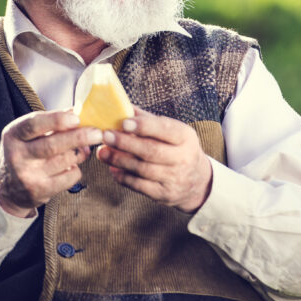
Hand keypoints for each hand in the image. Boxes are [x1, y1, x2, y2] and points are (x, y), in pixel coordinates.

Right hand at [0, 110, 101, 216]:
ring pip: (65, 160)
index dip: (57, 120)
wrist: (6, 188)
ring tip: (83, 149)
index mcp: (13, 134)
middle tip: (97, 133)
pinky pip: (69, 177)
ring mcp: (27, 175)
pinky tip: (71, 166)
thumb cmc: (24, 152)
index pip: (34, 124)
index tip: (76, 118)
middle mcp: (17, 155)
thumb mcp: (27, 134)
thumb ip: (49, 123)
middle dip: (79, 137)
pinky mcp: (39, 191)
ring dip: (79, 153)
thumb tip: (76, 110)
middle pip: (53, 145)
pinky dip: (76, 169)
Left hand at [96, 107, 212, 212]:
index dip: (144, 126)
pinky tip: (112, 168)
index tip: (124, 122)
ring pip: (143, 169)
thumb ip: (148, 120)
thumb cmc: (178, 149)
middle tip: (106, 136)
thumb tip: (122, 106)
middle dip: (125, 143)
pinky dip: (123, 177)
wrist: (197, 181)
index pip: (165, 129)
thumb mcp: (172, 131)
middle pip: (151, 151)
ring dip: (119, 160)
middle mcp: (183, 158)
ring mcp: (174, 178)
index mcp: (185, 137)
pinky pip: (140, 186)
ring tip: (103, 152)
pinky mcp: (164, 194)